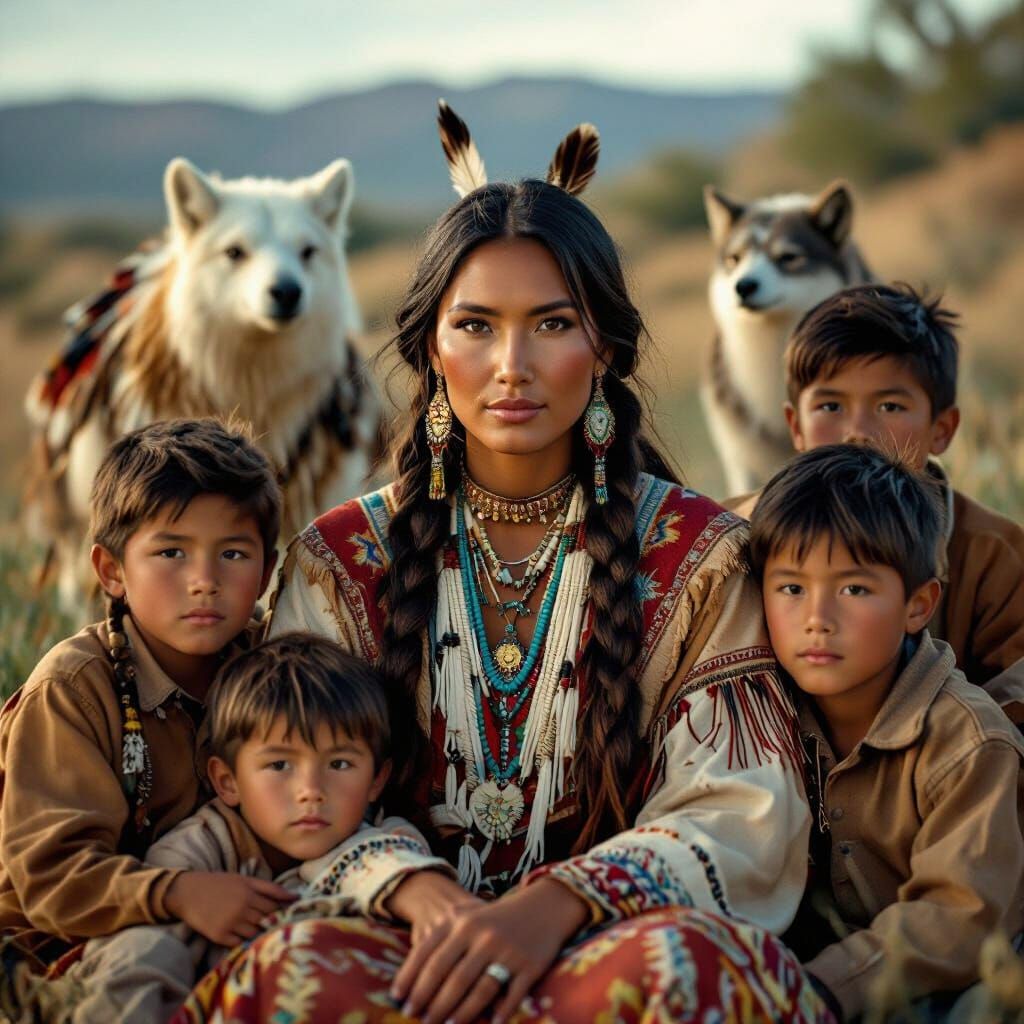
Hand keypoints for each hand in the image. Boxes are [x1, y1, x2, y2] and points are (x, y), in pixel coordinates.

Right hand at [164, 871, 296, 945]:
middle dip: (274, 924)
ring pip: (255, 933)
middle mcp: (241, 909)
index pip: (275, 907)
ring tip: (264, 933)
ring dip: (261, 934)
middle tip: (281, 927)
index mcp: (249, 893)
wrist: (187, 892)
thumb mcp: (244, 880)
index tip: (289, 915)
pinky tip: (247, 938)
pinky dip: (245, 941)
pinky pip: (240, 943)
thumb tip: (295, 896)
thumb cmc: (219, 883)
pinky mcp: (219, 936)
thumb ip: (269, 888)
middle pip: (267, 921)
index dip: (283, 911)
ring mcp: (230, 924)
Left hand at [391, 878, 588, 1023]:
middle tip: (419, 1020)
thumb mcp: (466, 919)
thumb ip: (441, 943)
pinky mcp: (529, 965)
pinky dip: (499, 1013)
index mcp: (462, 921)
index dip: (411, 980)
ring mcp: (507, 950)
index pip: (429, 954)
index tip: (399, 1000)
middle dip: (432, 1004)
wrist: (542, 905)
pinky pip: (510, 997)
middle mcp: (482, 935)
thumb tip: (411, 983)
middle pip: (451, 978)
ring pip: (479, 991)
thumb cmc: (494, 918)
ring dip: (460, 1014)